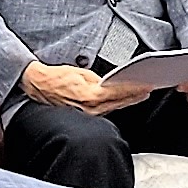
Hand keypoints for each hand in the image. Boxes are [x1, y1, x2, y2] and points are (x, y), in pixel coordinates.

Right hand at [24, 62, 150, 115]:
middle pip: (119, 102)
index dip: (134, 88)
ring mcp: (89, 114)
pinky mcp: (86, 114)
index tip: (146, 84)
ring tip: (142, 92)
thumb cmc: (56, 78)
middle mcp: (90, 109)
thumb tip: (113, 83)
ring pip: (114, 107)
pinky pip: (106, 109)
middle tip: (149, 88)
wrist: (38, 86)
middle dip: (135, 95)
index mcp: (89, 95)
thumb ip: (99, 80)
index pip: (118, 92)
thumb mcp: (80, 73)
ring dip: (128, 99)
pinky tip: (124, 99)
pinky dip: (117, 103)